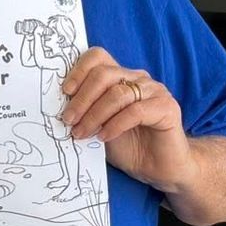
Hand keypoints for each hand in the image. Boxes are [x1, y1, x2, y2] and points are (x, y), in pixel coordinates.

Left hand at [60, 47, 193, 194]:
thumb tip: (59, 107)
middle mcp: (138, 79)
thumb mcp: (97, 126)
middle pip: (104, 74)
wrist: (158, 168)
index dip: (79, 70)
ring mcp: (154, 91)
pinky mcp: (167, 108)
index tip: (65, 92)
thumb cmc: (127, 147)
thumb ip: (84, 112)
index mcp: (120, 77)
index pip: (98, 57)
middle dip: (81, 99)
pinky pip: (136, 111)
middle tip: (68, 120)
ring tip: (82, 133)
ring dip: (94, 115)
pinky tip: (104, 137)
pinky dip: (115, 125)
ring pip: (118, 93)